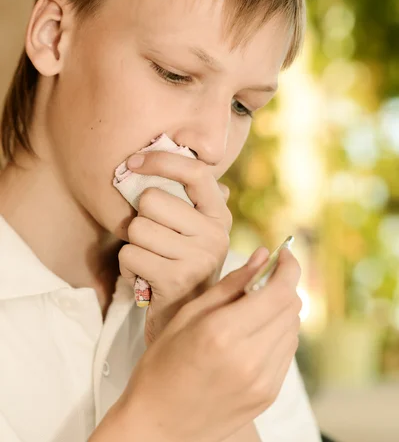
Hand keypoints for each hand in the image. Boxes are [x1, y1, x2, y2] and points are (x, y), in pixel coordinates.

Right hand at [105, 247, 301, 441]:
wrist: (158, 424)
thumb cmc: (163, 365)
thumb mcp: (189, 315)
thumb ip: (231, 283)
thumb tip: (263, 256)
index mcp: (224, 332)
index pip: (279, 291)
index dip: (289, 267)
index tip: (285, 254)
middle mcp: (250, 358)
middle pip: (291, 308)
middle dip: (283, 286)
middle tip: (265, 278)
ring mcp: (262, 380)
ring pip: (293, 329)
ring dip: (281, 310)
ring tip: (254, 308)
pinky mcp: (268, 395)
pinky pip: (287, 352)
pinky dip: (278, 334)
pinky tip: (254, 333)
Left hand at [118, 150, 232, 346]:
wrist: (185, 321)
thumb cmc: (181, 265)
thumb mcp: (191, 231)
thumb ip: (183, 197)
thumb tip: (151, 158)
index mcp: (220, 215)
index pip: (194, 172)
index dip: (161, 161)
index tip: (134, 162)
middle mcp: (216, 234)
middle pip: (151, 200)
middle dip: (140, 219)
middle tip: (152, 239)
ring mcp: (199, 258)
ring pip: (137, 229)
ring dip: (133, 246)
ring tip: (150, 260)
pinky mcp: (176, 280)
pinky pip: (129, 255)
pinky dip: (127, 267)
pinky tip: (143, 278)